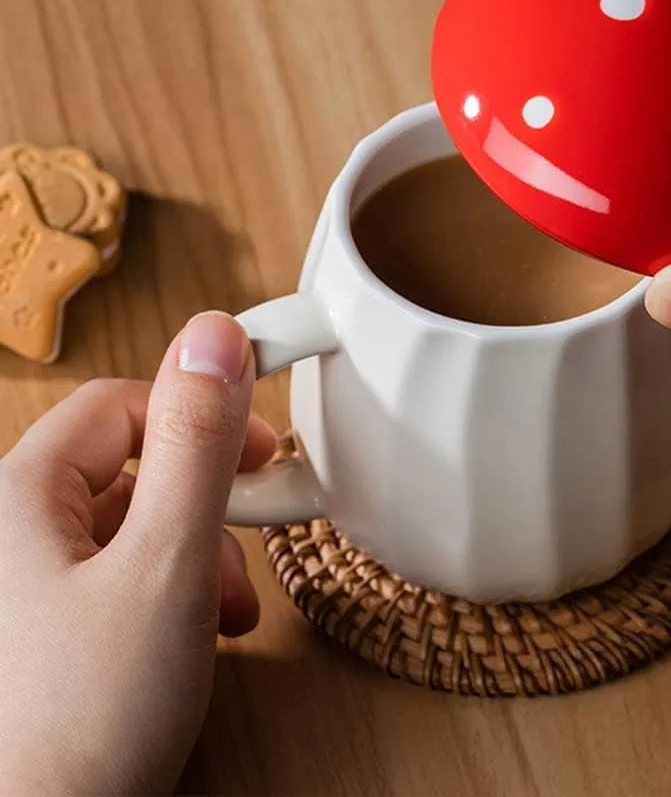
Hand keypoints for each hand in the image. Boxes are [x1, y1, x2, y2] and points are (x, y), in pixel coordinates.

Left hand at [0, 312, 275, 793]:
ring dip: (195, 553)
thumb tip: (214, 337)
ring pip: (128, 529)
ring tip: (227, 608)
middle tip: (250, 532)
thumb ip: (195, 445)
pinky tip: (197, 635)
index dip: (197, 414)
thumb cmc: (84, 719)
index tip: (261, 448)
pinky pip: (116, 580)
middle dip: (203, 500)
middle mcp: (11, 534)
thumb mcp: (166, 563)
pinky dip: (169, 593)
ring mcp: (24, 589)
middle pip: (126, 468)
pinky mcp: (44, 636)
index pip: (119, 404)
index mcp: (20, 496)